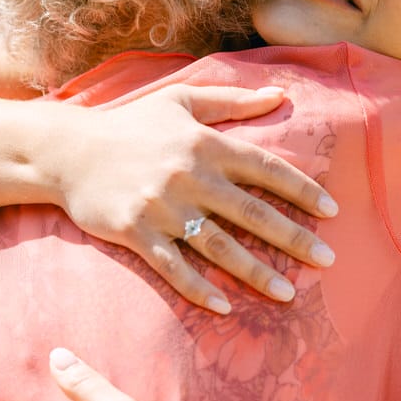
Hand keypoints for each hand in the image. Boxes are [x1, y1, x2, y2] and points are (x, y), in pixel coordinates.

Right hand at [44, 83, 338, 313]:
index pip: (266, 168)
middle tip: (328, 260)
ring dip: (257, 272)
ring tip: (289, 293)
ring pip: (220, 246)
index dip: (302, 189)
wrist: (67, 150)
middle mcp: (190, 176)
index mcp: (206, 143)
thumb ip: (234, 101)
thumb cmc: (131, 124)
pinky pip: (174, 267)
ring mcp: (163, 207)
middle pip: (253, 213)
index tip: (332, 210)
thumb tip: (282, 94)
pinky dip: (199, 288)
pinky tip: (226, 306)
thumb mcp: (182, 101)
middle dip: (295, 238)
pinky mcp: (136, 233)